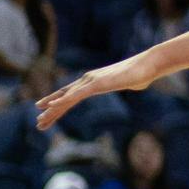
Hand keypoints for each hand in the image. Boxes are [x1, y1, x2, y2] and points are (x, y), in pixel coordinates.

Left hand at [34, 54, 155, 129]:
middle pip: (64, 96)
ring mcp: (91, 81)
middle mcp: (88, 79)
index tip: (45, 111)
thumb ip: (130, 84)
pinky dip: (62, 100)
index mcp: (94, 81)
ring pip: (66, 98)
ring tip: (40, 121)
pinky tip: (52, 106)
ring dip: (52, 110)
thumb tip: (139, 84)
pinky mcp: (95, 84)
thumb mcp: (133, 82)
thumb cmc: (143, 73)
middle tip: (39, 123)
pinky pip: (75, 95)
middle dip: (51, 110)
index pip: (71, 93)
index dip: (57, 102)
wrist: (149, 65)